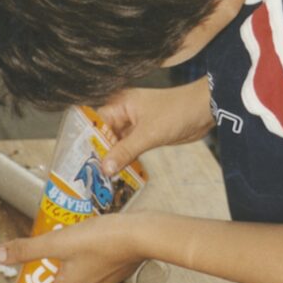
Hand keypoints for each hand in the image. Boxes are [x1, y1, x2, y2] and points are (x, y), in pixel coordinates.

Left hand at [0, 213, 144, 282]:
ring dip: (75, 272)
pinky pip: (102, 272)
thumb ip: (28, 248)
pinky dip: (93, 262)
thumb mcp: (58, 241)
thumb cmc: (101, 241)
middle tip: (49, 265)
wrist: (142, 234)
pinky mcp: (122, 268)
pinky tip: (92, 243)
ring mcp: (110, 280)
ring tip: (68, 251)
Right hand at [97, 77, 213, 174]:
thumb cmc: (178, 112)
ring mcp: (135, 125)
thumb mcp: (149, 134)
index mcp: (119, 104)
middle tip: (86, 175)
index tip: (77, 161)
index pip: (95, 123)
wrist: (205, 110)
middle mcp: (124, 113)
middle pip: (104, 135)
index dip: (86, 142)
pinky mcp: (145, 135)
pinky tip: (116, 174)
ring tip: (98, 179)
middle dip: (97, 154)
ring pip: (117, 144)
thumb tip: (105, 168)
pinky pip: (129, 149)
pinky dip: (124, 160)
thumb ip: (125, 151)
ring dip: (111, 159)